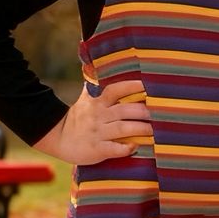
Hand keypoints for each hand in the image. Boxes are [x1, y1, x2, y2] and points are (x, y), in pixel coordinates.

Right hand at [33, 79, 151, 165]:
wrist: (58, 138)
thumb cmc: (78, 118)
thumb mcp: (85, 100)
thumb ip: (95, 88)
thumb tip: (96, 67)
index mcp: (98, 103)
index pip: (115, 90)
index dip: (131, 86)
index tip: (147, 85)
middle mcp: (99, 116)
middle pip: (124, 110)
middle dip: (143, 111)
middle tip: (160, 113)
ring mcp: (98, 133)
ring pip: (123, 129)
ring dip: (140, 129)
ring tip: (154, 130)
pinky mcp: (96, 149)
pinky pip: (113, 149)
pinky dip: (125, 148)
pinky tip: (135, 146)